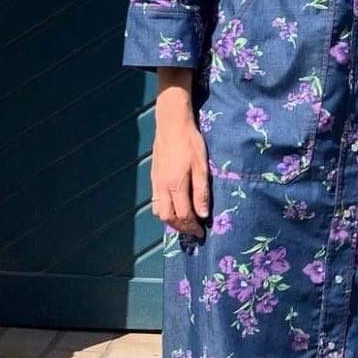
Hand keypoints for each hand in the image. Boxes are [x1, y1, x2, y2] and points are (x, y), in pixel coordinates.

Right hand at [151, 74, 209, 236]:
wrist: (171, 125)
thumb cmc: (191, 143)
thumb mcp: (202, 167)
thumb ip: (201, 192)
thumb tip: (203, 215)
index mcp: (176, 186)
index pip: (183, 215)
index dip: (193, 227)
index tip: (202, 233)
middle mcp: (162, 187)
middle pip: (167, 217)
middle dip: (181, 228)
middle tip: (194, 231)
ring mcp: (156, 182)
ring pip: (158, 211)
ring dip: (171, 220)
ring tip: (184, 222)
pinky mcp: (154, 177)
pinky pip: (156, 201)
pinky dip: (165, 210)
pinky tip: (175, 207)